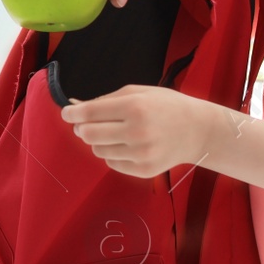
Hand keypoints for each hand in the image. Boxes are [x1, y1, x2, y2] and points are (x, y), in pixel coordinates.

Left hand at [61, 85, 226, 178]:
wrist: (198, 131)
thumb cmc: (166, 106)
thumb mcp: (138, 92)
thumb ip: (105, 100)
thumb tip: (75, 107)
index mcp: (134, 107)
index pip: (90, 113)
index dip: (72, 113)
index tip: (66, 112)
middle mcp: (136, 132)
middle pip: (88, 134)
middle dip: (81, 128)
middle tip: (85, 123)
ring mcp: (140, 154)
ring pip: (97, 150)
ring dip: (98, 141)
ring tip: (114, 133)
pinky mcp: (143, 170)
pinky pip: (111, 163)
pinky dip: (112, 153)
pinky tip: (127, 145)